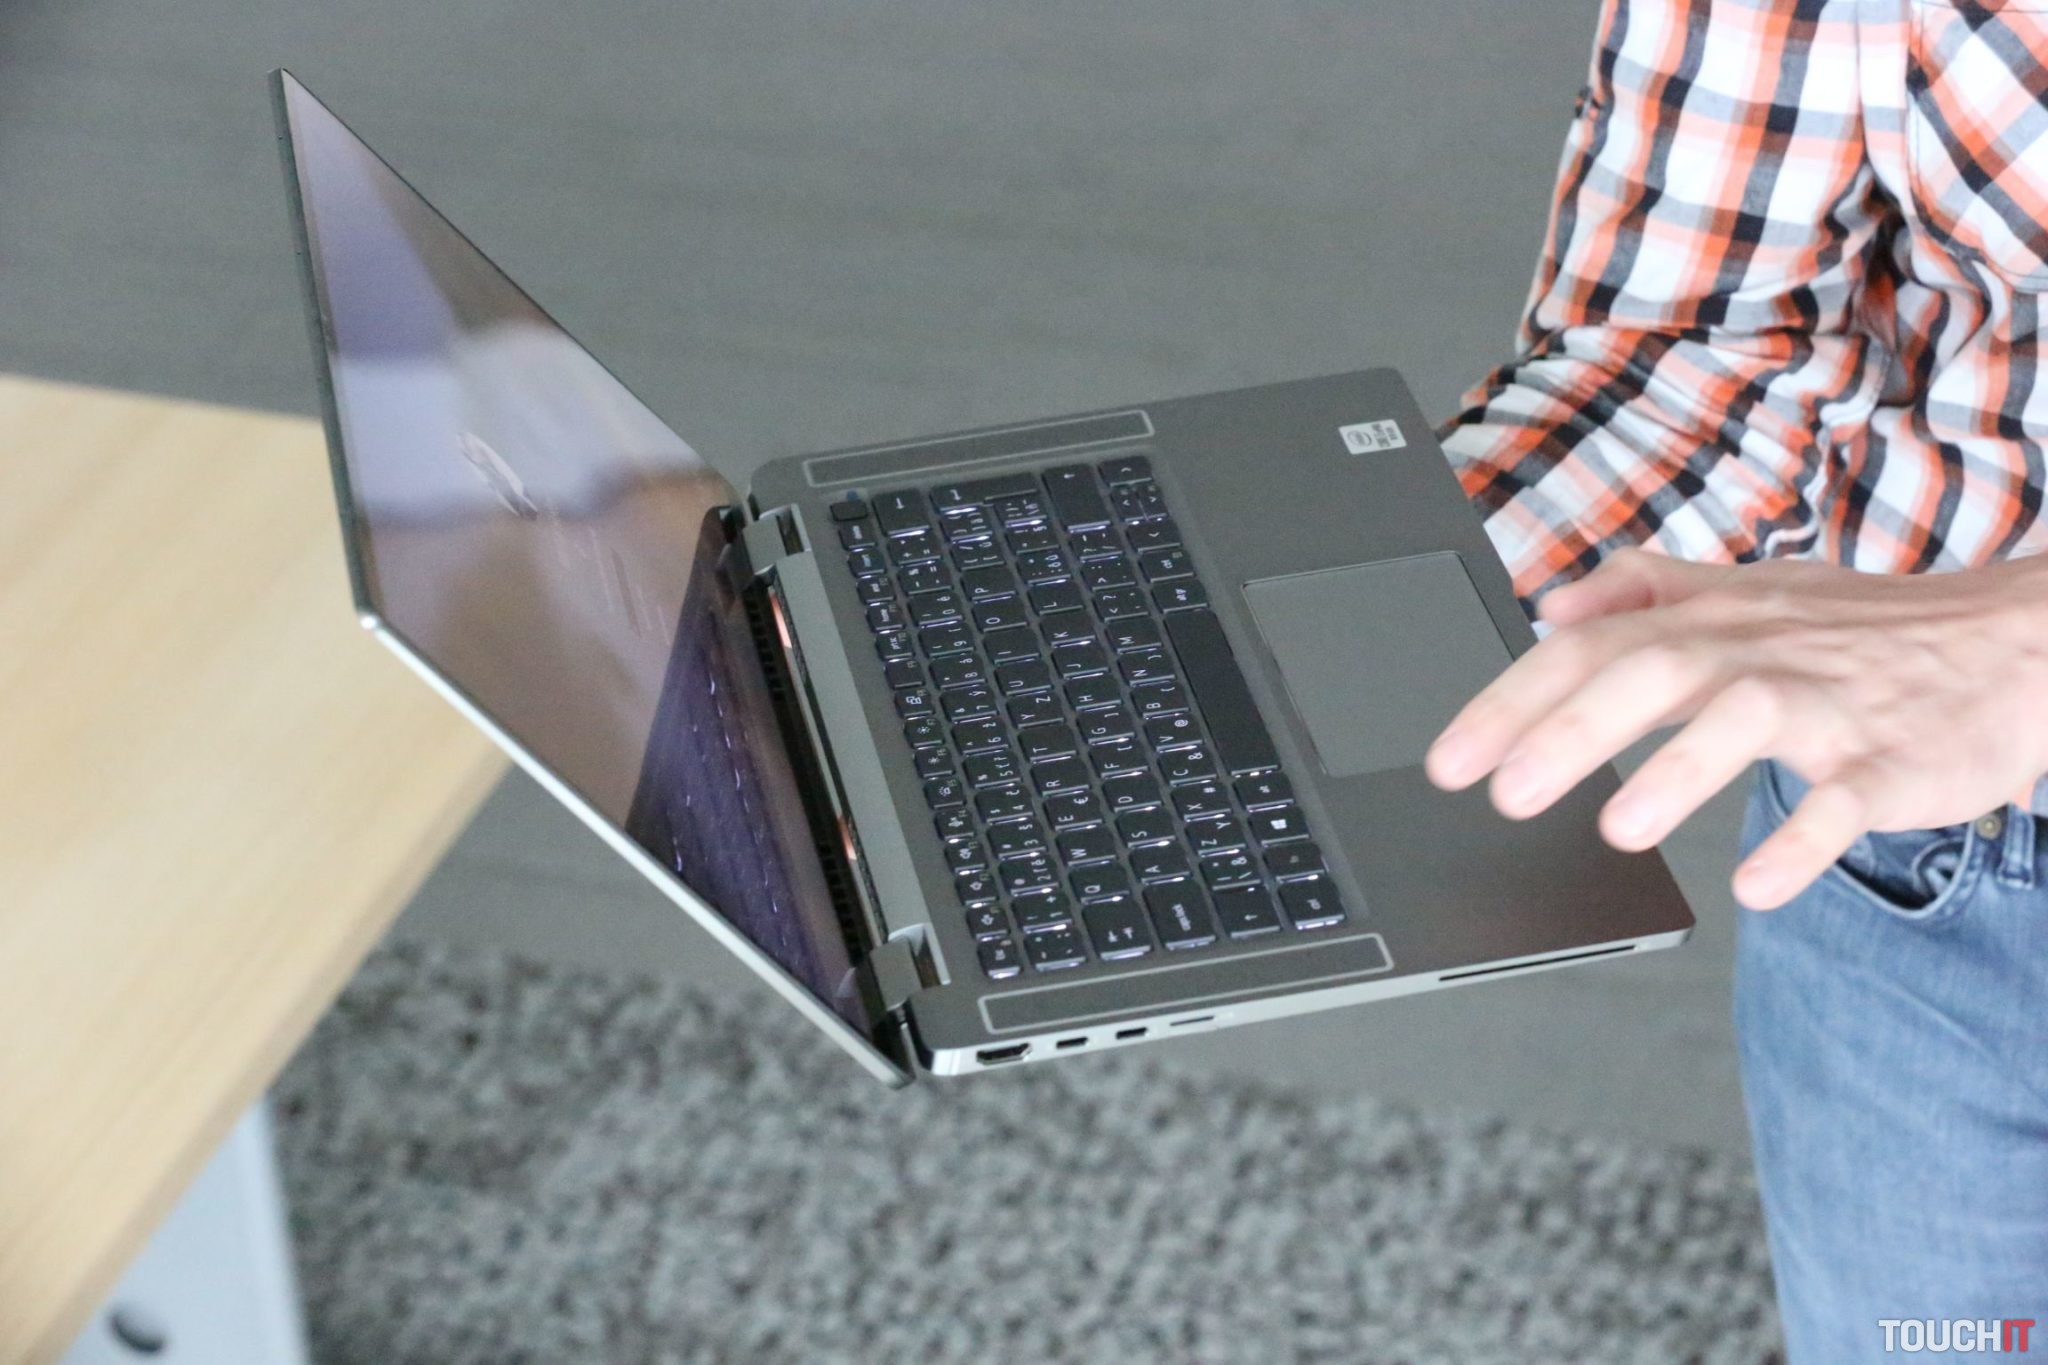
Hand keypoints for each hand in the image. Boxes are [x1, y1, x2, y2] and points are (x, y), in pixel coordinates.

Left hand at [1424, 548, 2047, 908]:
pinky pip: (1849, 799)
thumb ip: (1646, 594)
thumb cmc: (1862, 628)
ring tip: (1618, 828)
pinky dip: (1805, 841)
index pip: (1592, 647)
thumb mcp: (1748, 593)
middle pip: (1657, 670)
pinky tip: (1756, 884)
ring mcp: (1831, 704)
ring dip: (1681, 772)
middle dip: (1574, 729)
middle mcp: (1761, 652)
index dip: (1514, 700)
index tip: (1450, 760)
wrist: (2015, 638)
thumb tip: (1549, 606)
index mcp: (1714, 620)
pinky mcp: (1896, 760)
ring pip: (1750, 719)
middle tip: (1504, 793)